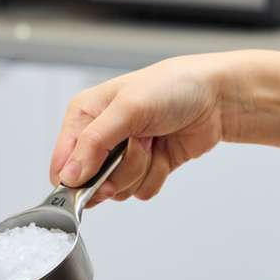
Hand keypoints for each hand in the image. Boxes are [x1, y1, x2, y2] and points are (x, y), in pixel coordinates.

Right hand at [48, 54, 242, 206]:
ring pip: (118, 190)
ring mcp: (123, 155)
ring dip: (140, 171)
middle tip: (136, 147)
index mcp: (84, 116)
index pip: (62, 163)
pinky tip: (165, 152)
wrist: (216, 97)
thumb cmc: (174, 87)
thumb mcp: (128, 108)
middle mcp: (99, 137)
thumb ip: (94, 143)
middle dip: (117, 171)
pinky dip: (156, 175)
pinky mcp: (145, 168)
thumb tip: (70, 174)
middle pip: (91, 183)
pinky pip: (140, 191)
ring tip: (153, 141)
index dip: (77, 177)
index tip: (97, 176)